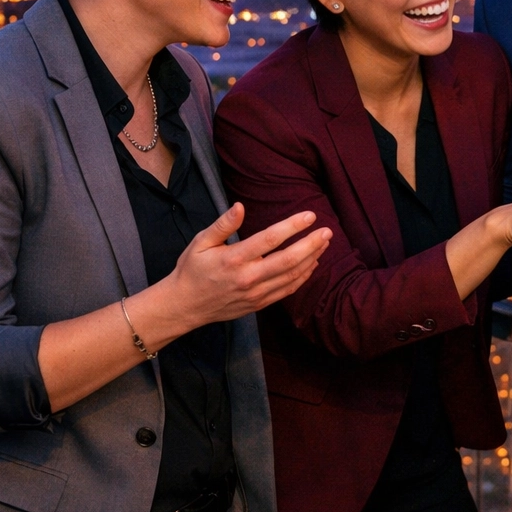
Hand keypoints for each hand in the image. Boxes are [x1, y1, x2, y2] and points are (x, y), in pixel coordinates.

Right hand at [164, 203, 330, 329]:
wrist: (184, 306)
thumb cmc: (192, 269)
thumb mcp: (201, 242)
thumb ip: (223, 224)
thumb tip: (240, 206)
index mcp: (233, 259)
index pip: (269, 239)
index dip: (292, 226)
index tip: (310, 216)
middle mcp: (247, 278)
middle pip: (288, 260)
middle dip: (311, 244)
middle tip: (327, 231)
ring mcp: (255, 294)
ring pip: (292, 276)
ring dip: (312, 259)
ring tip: (324, 244)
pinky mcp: (259, 304)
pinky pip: (287, 290)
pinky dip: (303, 276)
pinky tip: (312, 263)